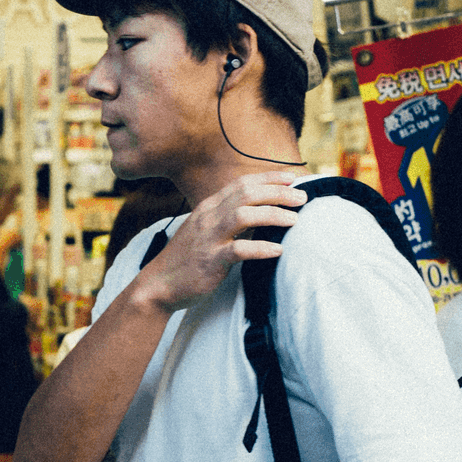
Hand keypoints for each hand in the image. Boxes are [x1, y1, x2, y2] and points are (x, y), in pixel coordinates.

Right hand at [133, 174, 307, 314]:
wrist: (159, 283)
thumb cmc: (188, 258)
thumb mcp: (206, 230)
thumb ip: (229, 219)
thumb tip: (262, 213)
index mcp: (209, 207)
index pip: (241, 184)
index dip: (269, 178)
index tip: (292, 178)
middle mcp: (208, 217)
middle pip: (247, 194)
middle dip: (278, 193)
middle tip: (302, 198)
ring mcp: (208, 238)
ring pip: (244, 215)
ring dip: (273, 214)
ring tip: (295, 220)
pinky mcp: (210, 261)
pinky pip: (238, 250)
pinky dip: (261, 248)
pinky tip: (278, 250)